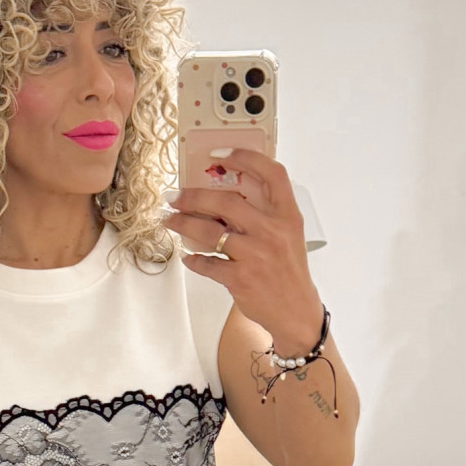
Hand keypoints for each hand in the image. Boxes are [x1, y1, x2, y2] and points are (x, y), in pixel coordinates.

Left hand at [162, 147, 323, 349]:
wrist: (295, 312)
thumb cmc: (288, 271)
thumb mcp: (287, 235)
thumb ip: (264, 213)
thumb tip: (225, 194)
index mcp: (287, 215)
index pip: (272, 174)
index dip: (246, 158)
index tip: (221, 154)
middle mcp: (273, 231)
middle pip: (226, 201)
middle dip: (194, 196)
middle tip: (175, 196)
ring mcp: (256, 255)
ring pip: (209, 231)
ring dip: (183, 223)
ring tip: (170, 220)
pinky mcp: (241, 278)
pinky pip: (208, 263)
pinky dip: (194, 259)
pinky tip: (188, 257)